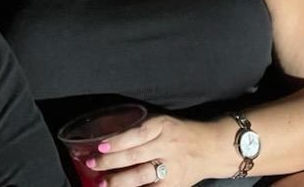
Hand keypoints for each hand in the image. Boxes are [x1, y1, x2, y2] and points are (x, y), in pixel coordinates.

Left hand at [85, 115, 211, 186]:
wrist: (212, 148)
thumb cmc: (181, 133)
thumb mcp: (164, 123)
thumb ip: (141, 130)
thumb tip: (108, 139)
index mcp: (163, 127)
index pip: (137, 134)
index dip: (118, 141)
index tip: (99, 147)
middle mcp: (168, 146)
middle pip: (135, 156)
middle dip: (111, 163)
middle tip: (91, 165)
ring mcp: (172, 168)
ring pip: (142, 177)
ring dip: (119, 182)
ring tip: (102, 184)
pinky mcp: (175, 186)